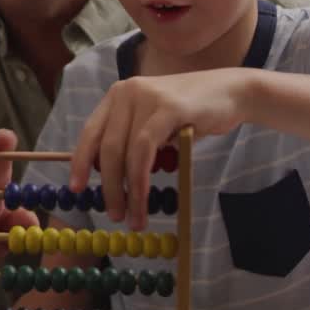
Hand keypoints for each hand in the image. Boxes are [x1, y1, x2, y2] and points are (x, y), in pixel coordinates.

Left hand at [69, 69, 253, 228]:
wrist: (232, 93)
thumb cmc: (193, 114)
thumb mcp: (154, 124)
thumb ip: (132, 141)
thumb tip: (110, 178)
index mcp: (118, 96)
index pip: (90, 132)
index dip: (80, 162)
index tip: (76, 188)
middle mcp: (126, 92)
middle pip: (106, 146)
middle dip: (108, 186)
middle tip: (113, 214)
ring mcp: (146, 96)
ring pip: (124, 152)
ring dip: (126, 190)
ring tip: (132, 217)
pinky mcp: (167, 107)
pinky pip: (144, 150)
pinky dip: (141, 179)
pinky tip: (143, 198)